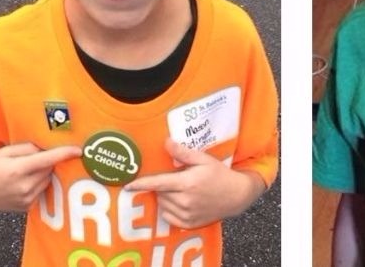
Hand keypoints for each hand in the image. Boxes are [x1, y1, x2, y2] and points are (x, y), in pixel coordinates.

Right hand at [0, 143, 81, 211]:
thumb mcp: (4, 152)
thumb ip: (27, 149)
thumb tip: (46, 149)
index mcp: (17, 170)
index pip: (47, 160)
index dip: (64, 154)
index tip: (78, 150)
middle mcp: (24, 186)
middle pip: (49, 169)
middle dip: (47, 161)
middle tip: (34, 158)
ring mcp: (26, 199)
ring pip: (48, 180)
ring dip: (44, 173)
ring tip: (28, 170)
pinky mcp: (27, 207)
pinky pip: (42, 190)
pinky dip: (39, 183)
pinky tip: (25, 182)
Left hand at [125, 138, 265, 228]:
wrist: (236, 196)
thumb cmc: (220, 175)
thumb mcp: (204, 160)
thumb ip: (184, 153)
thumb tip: (167, 142)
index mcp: (187, 183)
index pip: (158, 183)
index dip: (142, 183)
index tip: (128, 185)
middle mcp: (185, 201)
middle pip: (160, 193)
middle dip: (163, 185)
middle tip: (176, 178)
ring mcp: (187, 214)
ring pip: (163, 204)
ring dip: (166, 196)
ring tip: (180, 189)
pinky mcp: (189, 223)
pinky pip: (169, 216)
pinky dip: (169, 208)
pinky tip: (180, 201)